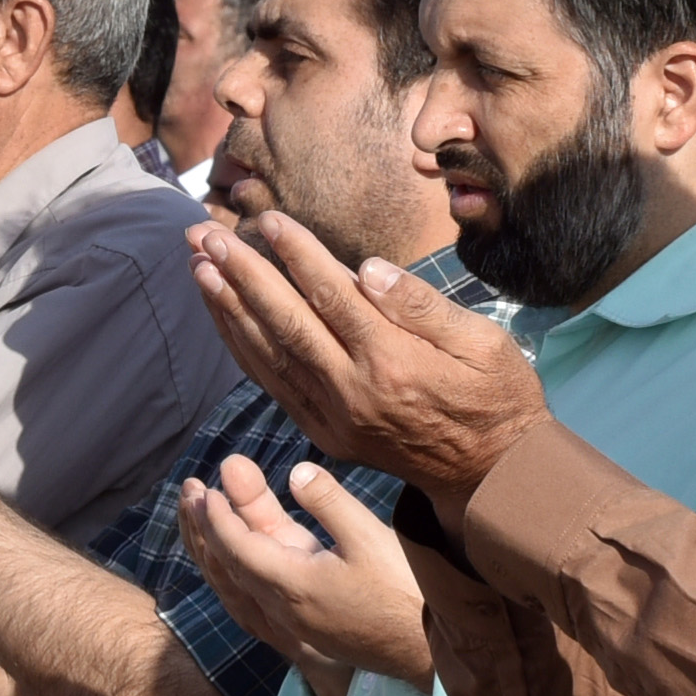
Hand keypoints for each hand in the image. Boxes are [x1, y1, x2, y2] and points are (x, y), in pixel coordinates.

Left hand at [175, 452, 432, 688]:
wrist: (430, 655)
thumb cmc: (405, 593)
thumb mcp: (370, 538)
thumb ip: (329, 503)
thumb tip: (295, 471)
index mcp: (293, 586)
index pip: (238, 548)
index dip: (217, 517)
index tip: (204, 489)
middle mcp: (283, 611)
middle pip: (231, 566)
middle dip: (208, 527)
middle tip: (191, 491)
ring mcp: (294, 625)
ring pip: (241, 585)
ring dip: (219, 550)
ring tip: (205, 519)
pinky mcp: (307, 632)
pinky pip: (256, 600)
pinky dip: (239, 574)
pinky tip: (239, 560)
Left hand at [185, 211, 549, 498]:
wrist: (492, 476)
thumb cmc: (497, 397)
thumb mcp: (485, 344)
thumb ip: (423, 305)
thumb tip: (367, 268)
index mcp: (393, 363)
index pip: (331, 297)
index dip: (295, 255)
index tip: (267, 219)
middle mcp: (354, 392)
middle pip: (285, 323)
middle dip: (241, 275)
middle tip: (205, 236)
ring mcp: (334, 417)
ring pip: (269, 354)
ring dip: (228, 308)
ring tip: (198, 266)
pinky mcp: (326, 433)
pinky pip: (273, 385)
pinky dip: (243, 348)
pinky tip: (224, 316)